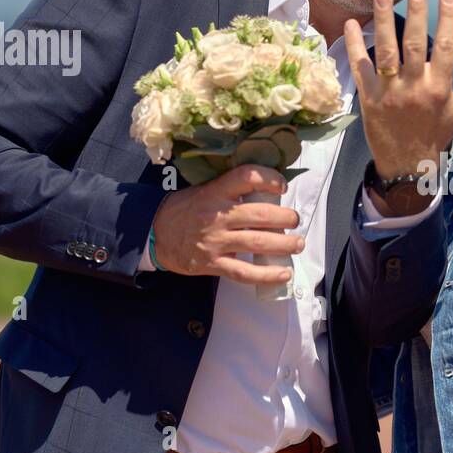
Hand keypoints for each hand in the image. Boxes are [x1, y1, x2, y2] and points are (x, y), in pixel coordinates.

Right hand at [150, 164, 303, 284]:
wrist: (154, 234)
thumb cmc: (186, 209)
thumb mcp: (204, 190)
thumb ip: (231, 189)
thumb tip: (269, 191)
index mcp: (215, 192)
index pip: (246, 177)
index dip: (269, 179)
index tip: (283, 186)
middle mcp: (217, 215)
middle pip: (260, 214)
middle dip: (286, 218)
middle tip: (295, 220)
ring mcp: (215, 241)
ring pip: (257, 243)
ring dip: (284, 244)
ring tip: (298, 244)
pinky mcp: (212, 263)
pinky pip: (244, 273)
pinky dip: (267, 275)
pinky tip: (284, 273)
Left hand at [344, 0, 452, 184]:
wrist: (407, 165)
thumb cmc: (437, 134)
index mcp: (439, 89)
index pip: (447, 48)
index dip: (447, 19)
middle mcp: (414, 88)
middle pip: (415, 45)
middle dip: (417, 14)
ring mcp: (389, 92)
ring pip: (386, 52)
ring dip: (384, 22)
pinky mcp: (368, 97)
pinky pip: (360, 67)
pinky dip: (355, 46)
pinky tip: (352, 23)